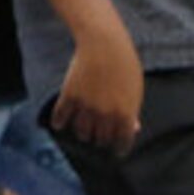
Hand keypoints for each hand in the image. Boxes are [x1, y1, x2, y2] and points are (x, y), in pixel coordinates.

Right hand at [50, 27, 143, 151]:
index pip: (122, 142)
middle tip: (99, 137)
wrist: (104, 44)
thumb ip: (132, 111)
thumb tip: (133, 129)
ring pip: (81, 132)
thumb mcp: (135, 89)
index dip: (120, 148)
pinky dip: (58, 123)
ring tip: (82, 130)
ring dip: (82, 133)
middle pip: (100, 139)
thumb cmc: (124, 65)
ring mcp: (86, 107)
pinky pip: (61, 117)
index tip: (117, 150)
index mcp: (125, 114)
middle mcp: (105, 115)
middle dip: (101, 139)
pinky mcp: (69, 96)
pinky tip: (59, 124)